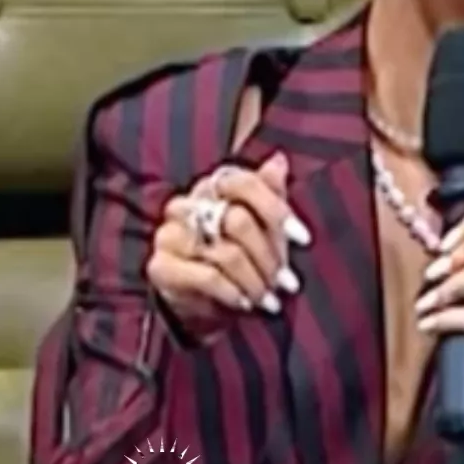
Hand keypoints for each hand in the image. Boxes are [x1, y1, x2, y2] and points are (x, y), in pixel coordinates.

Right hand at [146, 152, 310, 329]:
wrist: (204, 303)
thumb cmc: (239, 258)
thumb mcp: (263, 229)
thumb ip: (269, 194)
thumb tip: (278, 160)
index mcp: (212, 187)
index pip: (244, 184)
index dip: (276, 209)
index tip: (302, 239)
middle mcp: (187, 205)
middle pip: (239, 221)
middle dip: (269, 255)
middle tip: (286, 281)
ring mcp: (169, 235)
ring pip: (227, 253)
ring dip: (256, 280)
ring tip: (270, 298)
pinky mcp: (161, 266)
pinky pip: (208, 276)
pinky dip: (234, 292)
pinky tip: (246, 302)